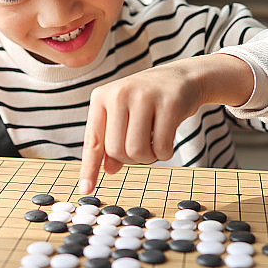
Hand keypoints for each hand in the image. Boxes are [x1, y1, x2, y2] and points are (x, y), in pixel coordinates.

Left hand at [78, 54, 252, 193]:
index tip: (85, 189)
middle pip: (117, 151)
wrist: (182, 77)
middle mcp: (119, 94)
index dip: (89, 168)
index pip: (94, 140)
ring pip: (137, 151)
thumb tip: (109, 169)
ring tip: (154, 142)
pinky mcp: (169, 103)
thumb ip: (113, 140)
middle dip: (131, 159)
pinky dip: (165, 153)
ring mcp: (144, 97)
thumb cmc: (147, 100)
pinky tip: (168, 139)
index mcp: (102, 97)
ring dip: (148, 157)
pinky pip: (161, 148)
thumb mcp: (124, 115)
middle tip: (142, 146)